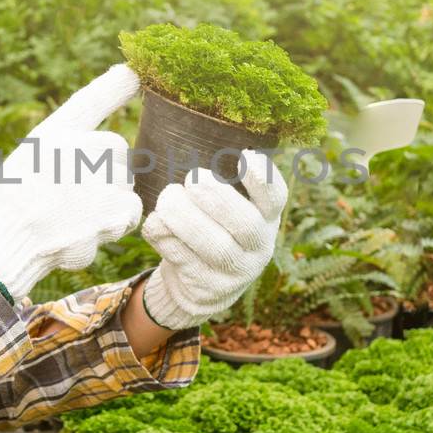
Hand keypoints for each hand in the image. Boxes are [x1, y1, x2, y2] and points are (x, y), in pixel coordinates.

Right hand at [0, 64, 142, 302]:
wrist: (2, 242)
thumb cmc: (13, 199)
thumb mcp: (34, 152)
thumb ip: (76, 128)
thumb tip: (122, 92)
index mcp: (56, 132)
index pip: (91, 100)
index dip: (115, 85)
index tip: (131, 72)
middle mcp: (80, 148)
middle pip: (119, 155)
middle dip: (105, 175)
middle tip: (69, 195)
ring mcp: (99, 180)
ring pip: (125, 187)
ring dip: (108, 205)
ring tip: (70, 216)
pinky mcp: (112, 211)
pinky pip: (129, 215)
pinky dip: (111, 228)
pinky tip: (81, 231)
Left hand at [138, 149, 288, 330]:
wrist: (204, 287)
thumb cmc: (216, 230)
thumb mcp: (231, 210)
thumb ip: (219, 186)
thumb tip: (189, 143)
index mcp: (267, 218)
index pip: (276, 198)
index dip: (264, 179)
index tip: (246, 155)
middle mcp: (258, 247)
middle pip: (245, 224)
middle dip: (216, 198)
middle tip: (192, 179)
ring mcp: (235, 272)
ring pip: (215, 247)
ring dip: (185, 219)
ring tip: (167, 199)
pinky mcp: (207, 288)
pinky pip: (184, 260)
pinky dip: (165, 238)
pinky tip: (155, 223)